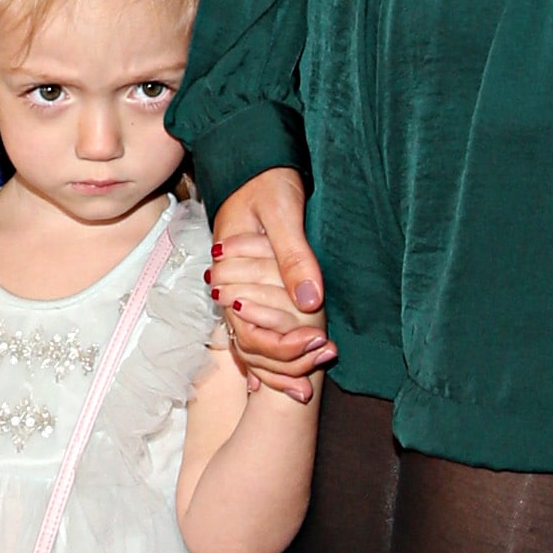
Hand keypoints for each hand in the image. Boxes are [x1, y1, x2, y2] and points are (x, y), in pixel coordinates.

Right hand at [210, 168, 333, 403]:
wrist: (257, 165)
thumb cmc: (267, 182)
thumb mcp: (283, 212)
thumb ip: (294, 255)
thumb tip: (310, 301)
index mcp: (230, 271)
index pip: (247, 328)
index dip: (282, 346)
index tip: (320, 344)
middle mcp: (230, 288)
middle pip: (248, 346)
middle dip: (284, 366)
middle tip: (322, 365)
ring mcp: (241, 293)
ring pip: (251, 348)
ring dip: (280, 369)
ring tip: (309, 387)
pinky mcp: (255, 293)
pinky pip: (258, 337)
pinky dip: (274, 361)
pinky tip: (293, 379)